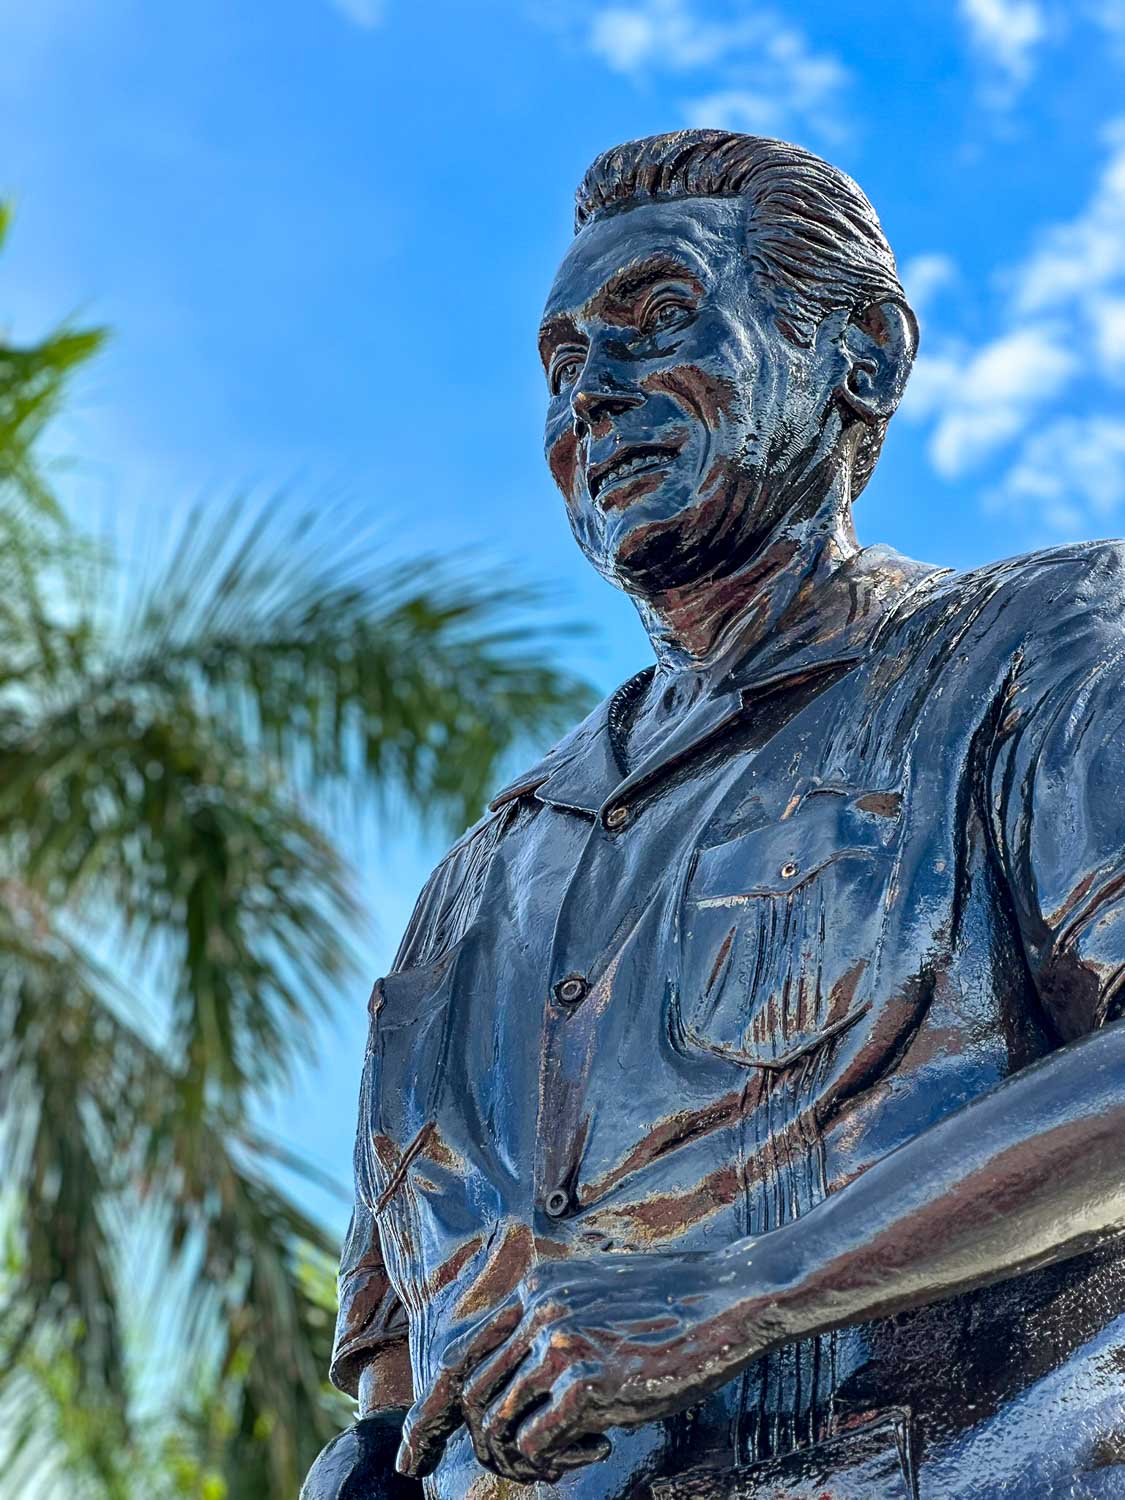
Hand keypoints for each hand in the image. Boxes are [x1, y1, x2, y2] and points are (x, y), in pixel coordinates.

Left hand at [396, 1246, 785, 1483]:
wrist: (728, 1297)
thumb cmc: (674, 1308)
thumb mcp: (597, 1299)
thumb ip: (554, 1327)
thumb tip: (520, 1386)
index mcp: (535, 1289)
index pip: (461, 1355)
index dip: (431, 1412)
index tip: (412, 1454)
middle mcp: (536, 1310)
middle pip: (466, 1394)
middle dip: (457, 1443)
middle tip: (463, 1471)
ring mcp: (558, 1343)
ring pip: (495, 1424)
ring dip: (520, 1457)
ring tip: (568, 1456)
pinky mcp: (585, 1381)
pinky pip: (534, 1443)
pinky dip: (551, 1461)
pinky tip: (595, 1448)